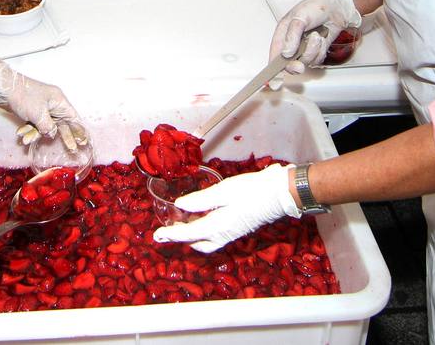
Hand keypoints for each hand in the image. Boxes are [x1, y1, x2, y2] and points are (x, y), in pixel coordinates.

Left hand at [0, 55, 87, 150]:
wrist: (4, 89)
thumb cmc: (24, 97)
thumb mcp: (39, 114)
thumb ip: (48, 127)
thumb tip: (52, 134)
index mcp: (59, 101)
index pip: (73, 117)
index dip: (79, 130)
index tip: (83, 142)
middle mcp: (53, 105)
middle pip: (61, 123)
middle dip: (61, 136)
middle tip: (71, 150)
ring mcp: (42, 108)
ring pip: (45, 126)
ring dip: (36, 134)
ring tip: (26, 141)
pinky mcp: (32, 112)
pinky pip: (35, 124)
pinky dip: (29, 129)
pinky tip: (21, 134)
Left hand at [152, 163, 300, 252]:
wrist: (278, 194)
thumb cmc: (251, 190)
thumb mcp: (222, 191)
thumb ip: (200, 200)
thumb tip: (180, 205)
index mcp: (217, 227)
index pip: (188, 234)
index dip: (170, 234)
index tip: (156, 235)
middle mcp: (223, 235)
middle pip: (197, 243)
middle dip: (182, 239)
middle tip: (169, 229)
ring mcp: (232, 234)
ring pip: (207, 242)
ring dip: (193, 236)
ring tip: (183, 223)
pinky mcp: (238, 228)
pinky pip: (216, 236)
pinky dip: (204, 231)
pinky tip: (203, 217)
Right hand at [269, 0, 359, 75]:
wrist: (337, 6)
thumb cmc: (316, 6)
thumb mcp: (300, 17)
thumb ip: (291, 36)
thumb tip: (285, 53)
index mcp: (283, 33)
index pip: (274, 53)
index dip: (273, 69)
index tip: (273, 83)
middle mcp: (292, 42)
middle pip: (289, 63)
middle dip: (295, 65)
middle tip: (299, 66)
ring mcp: (304, 48)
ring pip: (305, 61)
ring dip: (312, 51)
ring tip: (316, 36)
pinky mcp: (316, 51)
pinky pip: (317, 59)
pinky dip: (320, 51)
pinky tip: (321, 38)